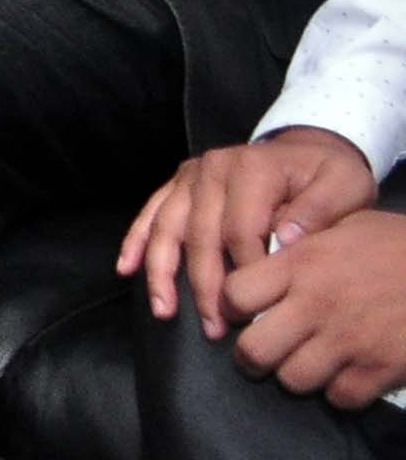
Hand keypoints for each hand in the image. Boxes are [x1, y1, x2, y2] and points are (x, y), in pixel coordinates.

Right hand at [121, 128, 380, 338]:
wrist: (305, 150)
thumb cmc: (326, 176)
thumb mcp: (344, 186)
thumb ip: (320, 210)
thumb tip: (287, 239)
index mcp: (251, 168)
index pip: (240, 228)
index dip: (246, 271)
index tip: (261, 308)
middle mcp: (213, 168)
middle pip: (200, 234)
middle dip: (205, 285)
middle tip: (215, 328)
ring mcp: (191, 175)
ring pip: (167, 226)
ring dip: (162, 272)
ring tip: (165, 310)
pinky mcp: (178, 183)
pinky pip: (151, 213)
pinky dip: (136, 241)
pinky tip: (127, 269)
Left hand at [222, 206, 405, 408]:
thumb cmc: (394, 243)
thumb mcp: (341, 224)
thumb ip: (299, 237)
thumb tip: (263, 243)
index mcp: (301, 264)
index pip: (235, 295)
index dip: (232, 305)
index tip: (244, 309)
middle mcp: (317, 305)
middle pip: (254, 351)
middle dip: (251, 357)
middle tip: (261, 353)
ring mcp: (349, 341)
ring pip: (293, 380)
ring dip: (295, 375)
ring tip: (305, 361)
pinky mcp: (380, 370)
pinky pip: (339, 398)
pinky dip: (338, 391)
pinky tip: (344, 373)